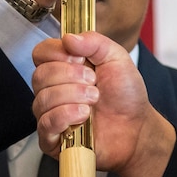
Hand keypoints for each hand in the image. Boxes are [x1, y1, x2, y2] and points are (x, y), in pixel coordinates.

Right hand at [31, 32, 176, 176]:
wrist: (136, 127)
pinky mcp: (52, 138)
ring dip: (72, 96)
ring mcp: (50, 114)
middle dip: (70, 77)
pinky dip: (65, 116)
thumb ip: (94, 42)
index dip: (57, 54)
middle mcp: (52, 90)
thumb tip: (68, 37)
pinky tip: (83, 116)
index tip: (80, 60)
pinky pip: (45, 124)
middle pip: (39, 75)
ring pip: (42, 99)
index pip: (40, 53)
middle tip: (94, 83)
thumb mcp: (116, 58)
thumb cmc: (125, 95)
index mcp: (63, 67)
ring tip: (94, 100)